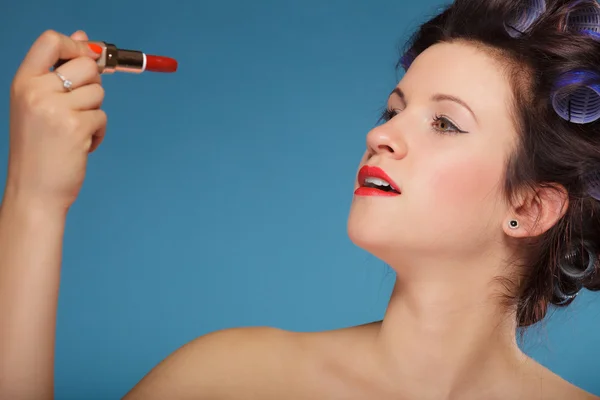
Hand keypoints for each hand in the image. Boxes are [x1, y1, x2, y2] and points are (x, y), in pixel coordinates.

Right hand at [6, 30, 105, 211]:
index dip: (76, 46)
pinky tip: (81, 146)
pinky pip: (102, 117)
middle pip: (86, 65)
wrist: (33, 190)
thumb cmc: (39, 149)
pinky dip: (98, 133)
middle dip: (93, 85)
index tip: (87, 59)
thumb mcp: (39, 104)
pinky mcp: (76, 127)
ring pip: (99, 92)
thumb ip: (60, 71)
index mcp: (23, 82)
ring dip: (94, 113)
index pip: (51, 41)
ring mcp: (55, 109)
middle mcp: (36, 91)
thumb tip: (86, 38)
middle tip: (79, 108)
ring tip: (75, 132)